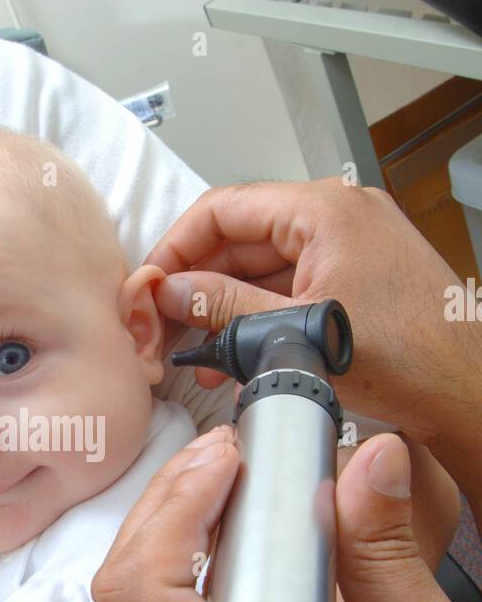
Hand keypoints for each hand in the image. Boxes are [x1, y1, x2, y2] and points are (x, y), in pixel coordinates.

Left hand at [91, 426, 481, 601]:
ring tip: (222, 483)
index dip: (176, 510)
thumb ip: (386, 558)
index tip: (228, 455)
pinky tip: (220, 542)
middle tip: (225, 454)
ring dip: (164, 541)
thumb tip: (367, 459)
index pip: (146, 600)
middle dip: (166, 509)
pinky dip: (175, 581)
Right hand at [148, 178, 472, 450]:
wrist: (466, 392)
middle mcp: (340, 216)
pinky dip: (258, 317)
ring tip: (196, 353)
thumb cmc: (410, 360)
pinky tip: (234, 355)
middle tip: (164, 324)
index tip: (151, 286)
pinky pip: (291, 287)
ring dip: (224, 308)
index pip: (224, 209)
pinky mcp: (358, 278)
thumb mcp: (294, 331)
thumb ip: (223, 305)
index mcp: (326, 210)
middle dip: (197, 285)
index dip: (176, 248)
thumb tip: (171, 291)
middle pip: (240, 237)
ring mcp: (351, 246)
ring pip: (263, 268)